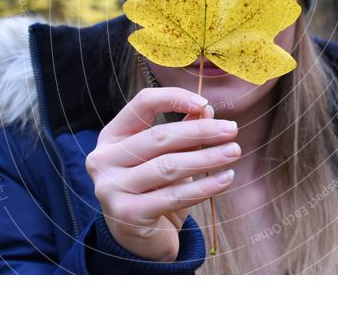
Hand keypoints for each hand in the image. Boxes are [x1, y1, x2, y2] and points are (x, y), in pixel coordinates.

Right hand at [85, 87, 239, 261]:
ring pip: (168, 166)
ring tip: (233, 152)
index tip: (204, 103)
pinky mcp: (128, 214)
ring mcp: (112, 188)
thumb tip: (206, 110)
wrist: (137, 239)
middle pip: (159, 136)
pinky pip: (174, 196)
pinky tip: (226, 179)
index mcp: (111, 136)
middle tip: (232, 129)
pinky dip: (205, 187)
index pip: (142, 104)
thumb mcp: (165, 155)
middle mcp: (104, 160)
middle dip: (200, 131)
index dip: (173, 98)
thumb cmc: (153, 188)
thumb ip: (183, 130)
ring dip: (207, 158)